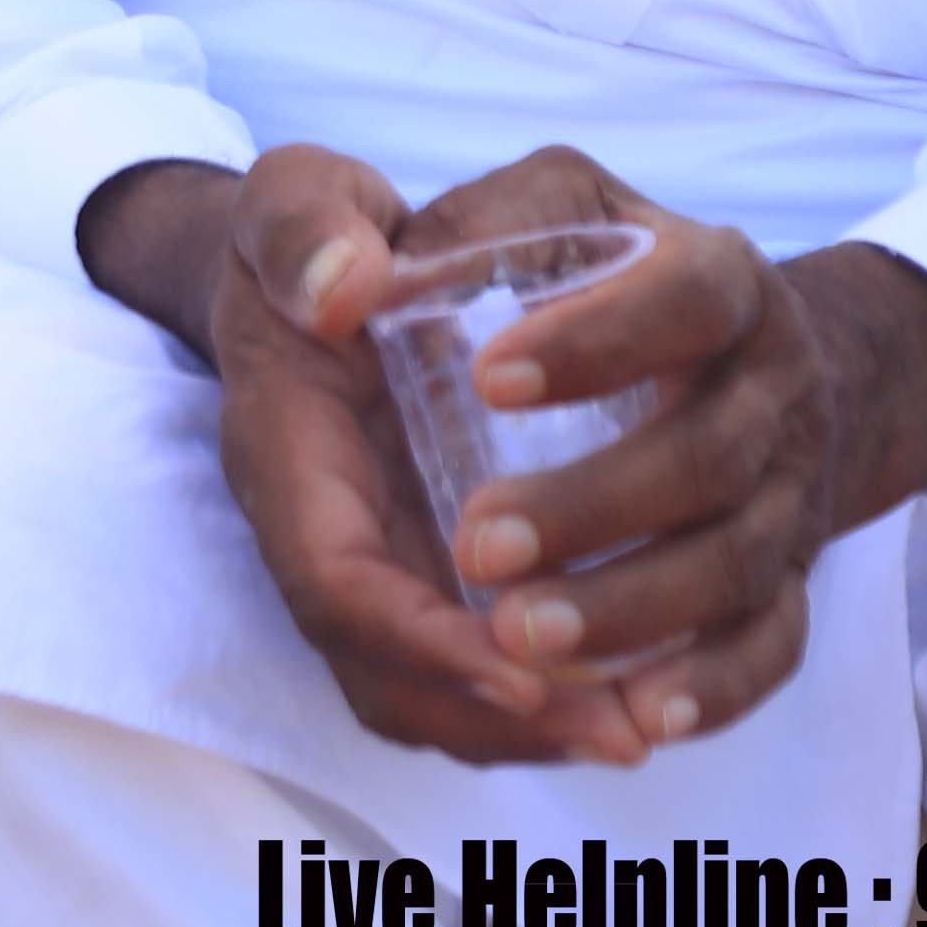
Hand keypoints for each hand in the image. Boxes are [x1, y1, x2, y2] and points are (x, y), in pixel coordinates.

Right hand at [93, 148, 652, 767]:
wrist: (317, 272)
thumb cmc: (320, 236)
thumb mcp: (301, 195)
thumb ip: (308, 226)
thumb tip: (345, 292)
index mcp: (284, 449)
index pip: (333, 579)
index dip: (421, 637)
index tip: (519, 664)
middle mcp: (321, 527)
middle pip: (383, 672)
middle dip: (494, 716)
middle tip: (618, 729)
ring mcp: (373, 561)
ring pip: (429, 697)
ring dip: (531, 729)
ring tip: (641, 731)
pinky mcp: (426, 576)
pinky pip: (471, 678)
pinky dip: (543, 709)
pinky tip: (639, 700)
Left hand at [351, 146, 926, 756]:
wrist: (719, 348)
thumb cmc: (565, 268)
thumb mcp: (519, 201)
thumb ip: (395, 218)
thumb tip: (338, 288)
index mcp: (717, 274)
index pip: (685, 299)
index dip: (599, 342)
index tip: (487, 377)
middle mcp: (773, 383)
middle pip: (711, 457)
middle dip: (595, 508)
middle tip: (476, 545)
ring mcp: (787, 488)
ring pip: (736, 568)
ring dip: (630, 611)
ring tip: (520, 638)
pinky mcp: (782, 575)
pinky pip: (770, 646)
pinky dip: (712, 688)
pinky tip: (632, 716)